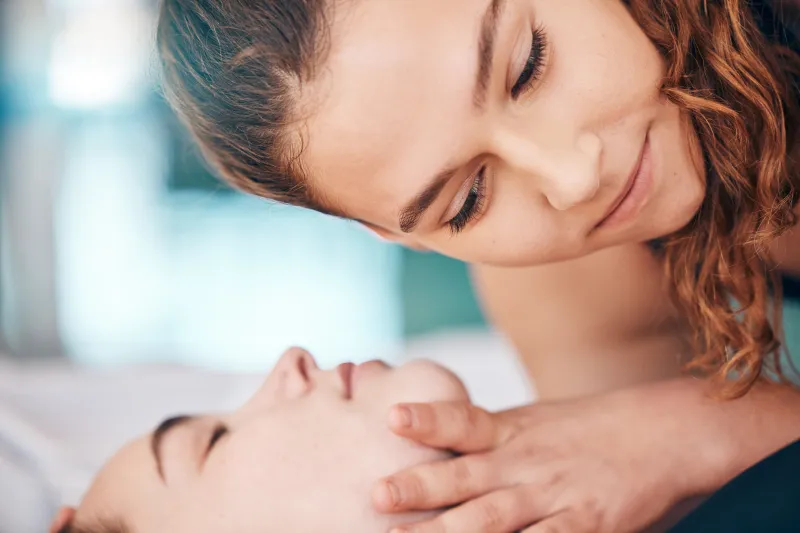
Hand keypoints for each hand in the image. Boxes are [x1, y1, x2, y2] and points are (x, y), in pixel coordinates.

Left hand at [372, 380, 726, 532]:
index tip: (393, 416)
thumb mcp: (532, 421)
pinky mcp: (584, 525)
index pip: (464, 421)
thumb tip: (438, 440)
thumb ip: (487, 436)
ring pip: (494, 519)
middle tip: (377, 494)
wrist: (663, 432)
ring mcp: (553, 496)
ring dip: (451, 532)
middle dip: (421, 487)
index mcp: (511, 432)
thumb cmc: (589, 427)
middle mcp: (525, 463)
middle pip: (466, 475)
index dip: (429, 419)